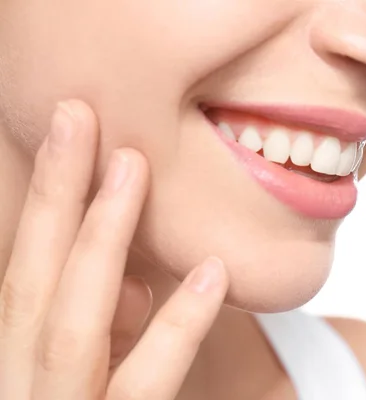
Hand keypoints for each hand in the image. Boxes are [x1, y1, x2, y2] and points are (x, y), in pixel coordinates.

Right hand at [0, 100, 228, 398]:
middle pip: (33, 281)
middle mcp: (20, 385)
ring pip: (71, 325)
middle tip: (81, 118)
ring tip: (131, 168)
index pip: (26, 272)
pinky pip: (143, 388)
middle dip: (54, 198)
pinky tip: (209, 274)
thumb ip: (103, 333)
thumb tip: (138, 275)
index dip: (44, 200)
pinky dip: (174, 330)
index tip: (70, 130)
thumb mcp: (85, 381)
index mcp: (18, 361)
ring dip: (100, 241)